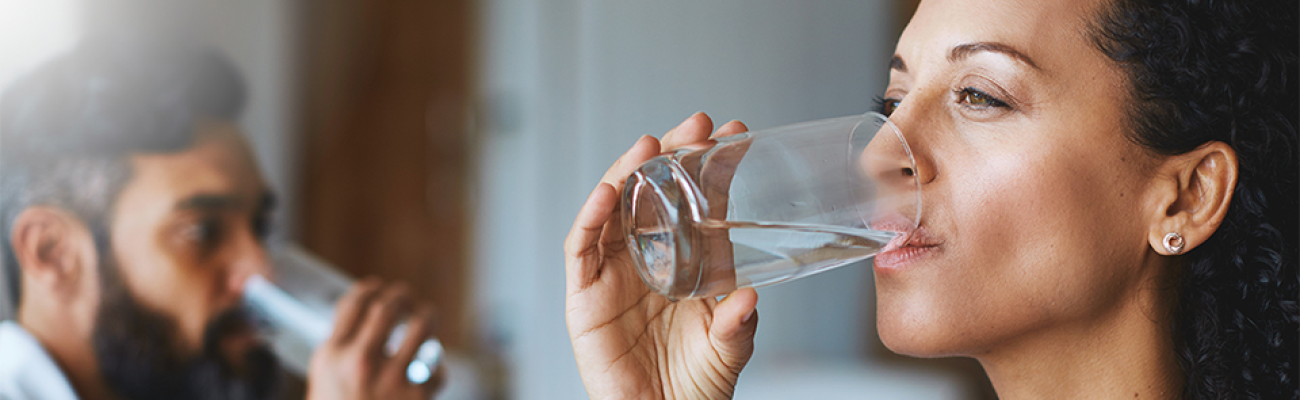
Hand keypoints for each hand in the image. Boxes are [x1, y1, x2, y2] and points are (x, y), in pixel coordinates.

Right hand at [305, 279, 443, 399]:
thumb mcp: (323, 381)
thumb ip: (343, 350)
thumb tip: (368, 316)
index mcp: (331, 357)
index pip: (353, 303)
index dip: (369, 289)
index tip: (377, 288)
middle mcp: (360, 364)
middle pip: (388, 308)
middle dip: (400, 296)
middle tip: (405, 297)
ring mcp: (391, 381)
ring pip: (421, 328)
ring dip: (427, 317)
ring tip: (426, 316)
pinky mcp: (417, 399)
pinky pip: (438, 369)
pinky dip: (437, 366)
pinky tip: (430, 366)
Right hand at [565, 113, 759, 399]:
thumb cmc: (695, 387)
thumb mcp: (729, 350)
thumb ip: (738, 325)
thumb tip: (750, 298)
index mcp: (689, 262)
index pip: (700, 201)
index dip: (714, 166)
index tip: (736, 134)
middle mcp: (649, 258)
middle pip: (653, 191)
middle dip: (672, 154)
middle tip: (697, 125)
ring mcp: (613, 273)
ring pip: (614, 208)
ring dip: (627, 172)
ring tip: (649, 146)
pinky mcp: (583, 296)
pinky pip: (581, 248)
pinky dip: (591, 217)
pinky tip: (606, 192)